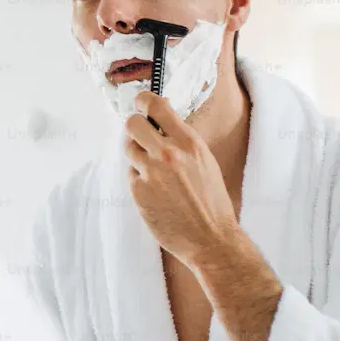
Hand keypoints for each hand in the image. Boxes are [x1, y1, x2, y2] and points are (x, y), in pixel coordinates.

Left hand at [126, 91, 281, 340]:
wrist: (211, 239)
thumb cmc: (211, 202)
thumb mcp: (204, 162)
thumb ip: (182, 141)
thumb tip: (161, 122)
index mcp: (188, 142)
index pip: (156, 105)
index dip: (144, 101)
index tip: (141, 104)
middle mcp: (168, 153)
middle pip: (132, 123)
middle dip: (135, 128)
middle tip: (141, 137)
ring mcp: (151, 172)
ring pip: (128, 148)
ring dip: (136, 156)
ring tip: (154, 171)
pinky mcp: (139, 191)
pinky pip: (130, 174)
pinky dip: (138, 179)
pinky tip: (154, 192)